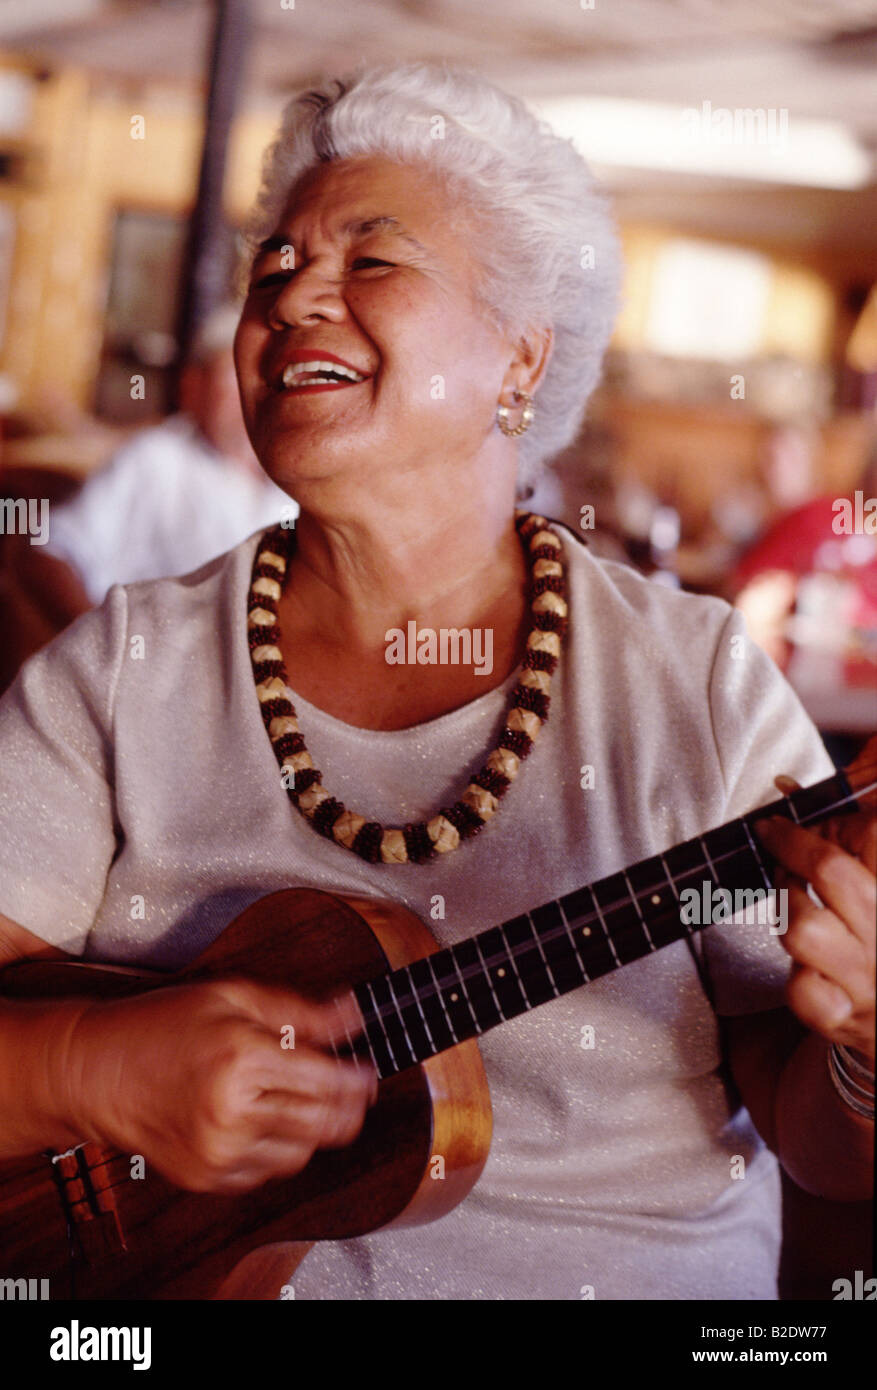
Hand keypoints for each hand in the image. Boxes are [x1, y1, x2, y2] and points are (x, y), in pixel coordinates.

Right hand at [65, 978, 376, 1192]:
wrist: (96, 1072)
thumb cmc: (159, 1026)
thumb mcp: (231, 997)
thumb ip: (298, 1010)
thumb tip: (352, 1013)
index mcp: (242, 1060)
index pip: (328, 1082)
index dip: (359, 1078)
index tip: (369, 1072)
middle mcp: (232, 1114)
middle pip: (323, 1124)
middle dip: (348, 1107)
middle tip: (352, 1089)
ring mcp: (218, 1152)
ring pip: (301, 1153)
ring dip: (312, 1128)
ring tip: (297, 1098)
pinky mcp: (207, 1178)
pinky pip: (268, 1171)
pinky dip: (278, 1148)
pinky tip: (264, 1119)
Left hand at [756, 794, 875, 1067]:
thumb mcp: (874, 877)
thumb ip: (851, 829)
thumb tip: (787, 786)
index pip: (870, 832)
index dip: (828, 822)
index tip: (796, 823)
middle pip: (830, 871)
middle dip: (791, 848)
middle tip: (778, 842)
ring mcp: (868, 979)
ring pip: (802, 927)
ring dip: (788, 905)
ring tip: (795, 901)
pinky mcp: (844, 1017)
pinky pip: (799, 987)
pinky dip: (795, 973)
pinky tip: (810, 964)